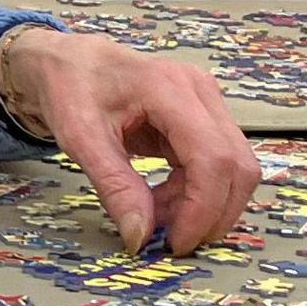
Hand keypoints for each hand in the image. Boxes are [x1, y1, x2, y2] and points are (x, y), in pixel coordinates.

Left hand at [0, 28, 257, 255]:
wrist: (69, 62)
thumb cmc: (70, 88)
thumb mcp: (81, 139)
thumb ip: (114, 187)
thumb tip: (141, 237)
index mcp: (170, 89)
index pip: (212, 158)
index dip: (203, 209)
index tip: (176, 243)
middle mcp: (200, 92)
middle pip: (237, 166)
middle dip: (211, 213)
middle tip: (170, 240)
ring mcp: (207, 104)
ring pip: (233, 170)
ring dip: (202, 206)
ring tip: (154, 216)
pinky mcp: (204, 119)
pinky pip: (216, 167)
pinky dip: (194, 194)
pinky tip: (159, 201)